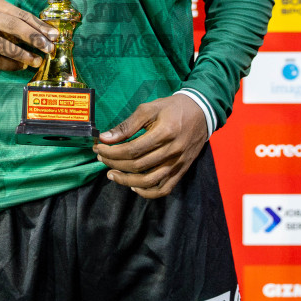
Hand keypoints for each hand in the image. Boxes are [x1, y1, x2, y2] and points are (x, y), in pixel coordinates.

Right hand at [0, 0, 57, 70]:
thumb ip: (17, 21)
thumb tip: (45, 34)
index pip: (20, 14)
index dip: (39, 25)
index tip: (54, 36)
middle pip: (12, 25)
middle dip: (33, 38)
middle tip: (48, 49)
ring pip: (2, 45)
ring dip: (22, 55)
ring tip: (35, 61)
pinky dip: (8, 64)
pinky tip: (19, 66)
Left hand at [93, 94, 208, 198]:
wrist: (202, 112)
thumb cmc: (173, 108)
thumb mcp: (149, 109)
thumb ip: (127, 125)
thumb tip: (106, 138)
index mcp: (164, 133)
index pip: (132, 149)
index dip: (112, 152)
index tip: (99, 148)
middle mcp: (172, 151)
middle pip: (137, 166)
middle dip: (114, 164)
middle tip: (101, 158)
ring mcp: (178, 164)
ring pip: (148, 181)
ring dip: (126, 181)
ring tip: (111, 174)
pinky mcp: (182, 171)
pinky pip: (164, 189)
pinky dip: (147, 192)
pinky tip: (134, 187)